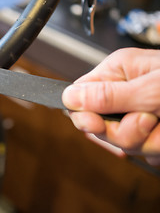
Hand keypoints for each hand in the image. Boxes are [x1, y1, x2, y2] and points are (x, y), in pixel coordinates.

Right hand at [62, 48, 159, 164]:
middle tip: (148, 122)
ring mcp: (135, 113)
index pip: (79, 95)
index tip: (97, 124)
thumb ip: (111, 95)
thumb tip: (70, 97)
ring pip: (120, 141)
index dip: (84, 113)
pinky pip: (140, 150)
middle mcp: (123, 92)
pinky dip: (157, 147)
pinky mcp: (149, 131)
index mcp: (118, 71)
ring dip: (146, 141)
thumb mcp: (154, 88)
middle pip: (97, 123)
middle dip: (122, 131)